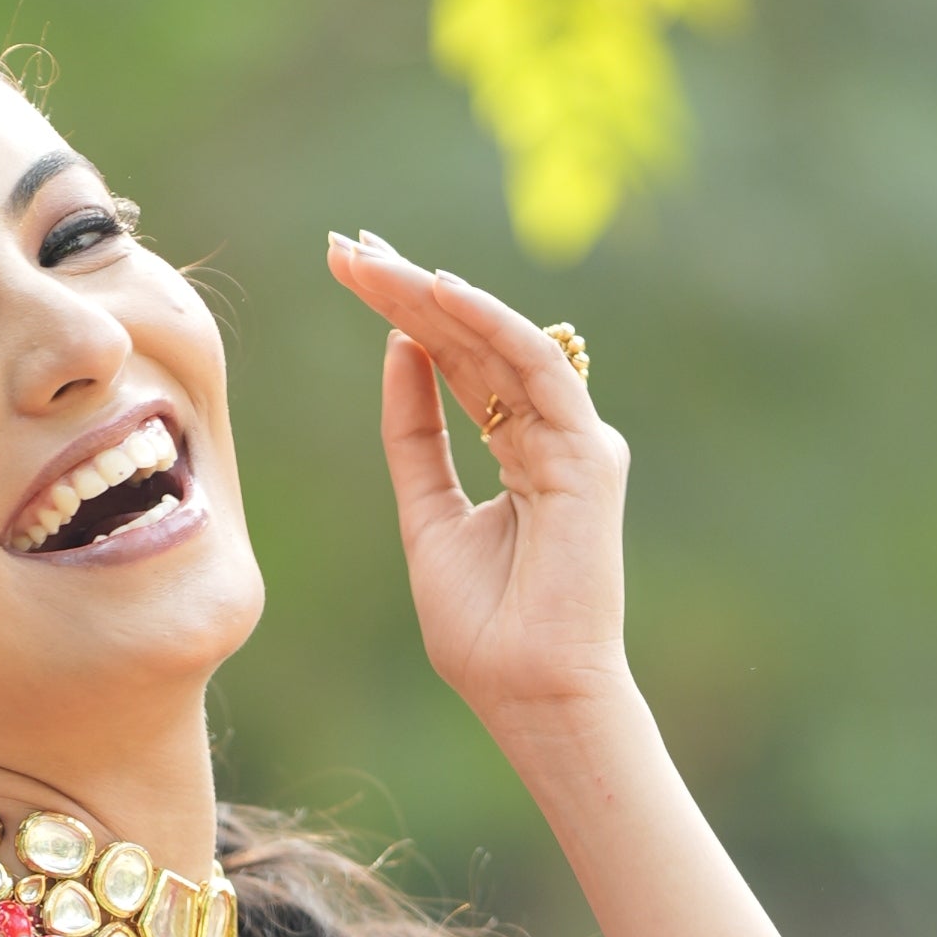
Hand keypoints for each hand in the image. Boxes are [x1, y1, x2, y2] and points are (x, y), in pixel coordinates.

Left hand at [328, 233, 630, 733]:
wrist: (528, 691)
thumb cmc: (483, 627)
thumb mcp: (426, 515)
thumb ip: (415, 438)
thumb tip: (399, 350)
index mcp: (517, 449)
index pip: (456, 363)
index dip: (405, 315)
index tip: (350, 271)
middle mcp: (550, 434)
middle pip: (471, 342)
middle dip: (408, 290)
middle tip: (348, 245)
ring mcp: (573, 439)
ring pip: (498, 344)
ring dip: (435, 296)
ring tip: (375, 261)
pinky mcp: (588, 453)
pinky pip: (537, 369)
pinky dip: (491, 326)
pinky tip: (442, 293)